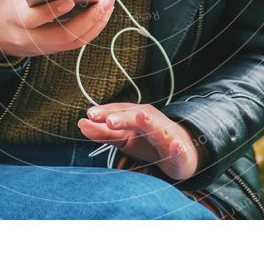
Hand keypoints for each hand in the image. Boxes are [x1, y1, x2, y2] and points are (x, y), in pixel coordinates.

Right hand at [0, 0, 115, 59]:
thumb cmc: (7, 4)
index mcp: (14, 18)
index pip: (33, 19)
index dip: (52, 11)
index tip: (70, 0)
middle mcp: (27, 38)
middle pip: (61, 35)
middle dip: (88, 20)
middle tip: (106, 1)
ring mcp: (39, 48)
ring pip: (71, 43)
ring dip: (95, 25)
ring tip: (108, 7)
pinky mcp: (48, 52)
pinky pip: (72, 44)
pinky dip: (89, 30)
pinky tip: (100, 16)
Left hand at [77, 103, 203, 180]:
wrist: (182, 153)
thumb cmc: (149, 142)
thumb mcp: (124, 138)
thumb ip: (104, 132)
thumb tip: (81, 124)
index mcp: (137, 116)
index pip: (119, 112)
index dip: (105, 113)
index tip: (89, 115)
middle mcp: (152, 121)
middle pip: (136, 116)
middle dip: (124, 117)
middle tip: (109, 121)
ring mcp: (167, 135)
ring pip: (158, 128)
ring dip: (149, 122)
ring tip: (140, 118)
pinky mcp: (180, 151)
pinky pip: (179, 149)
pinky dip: (177, 148)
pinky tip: (175, 146)